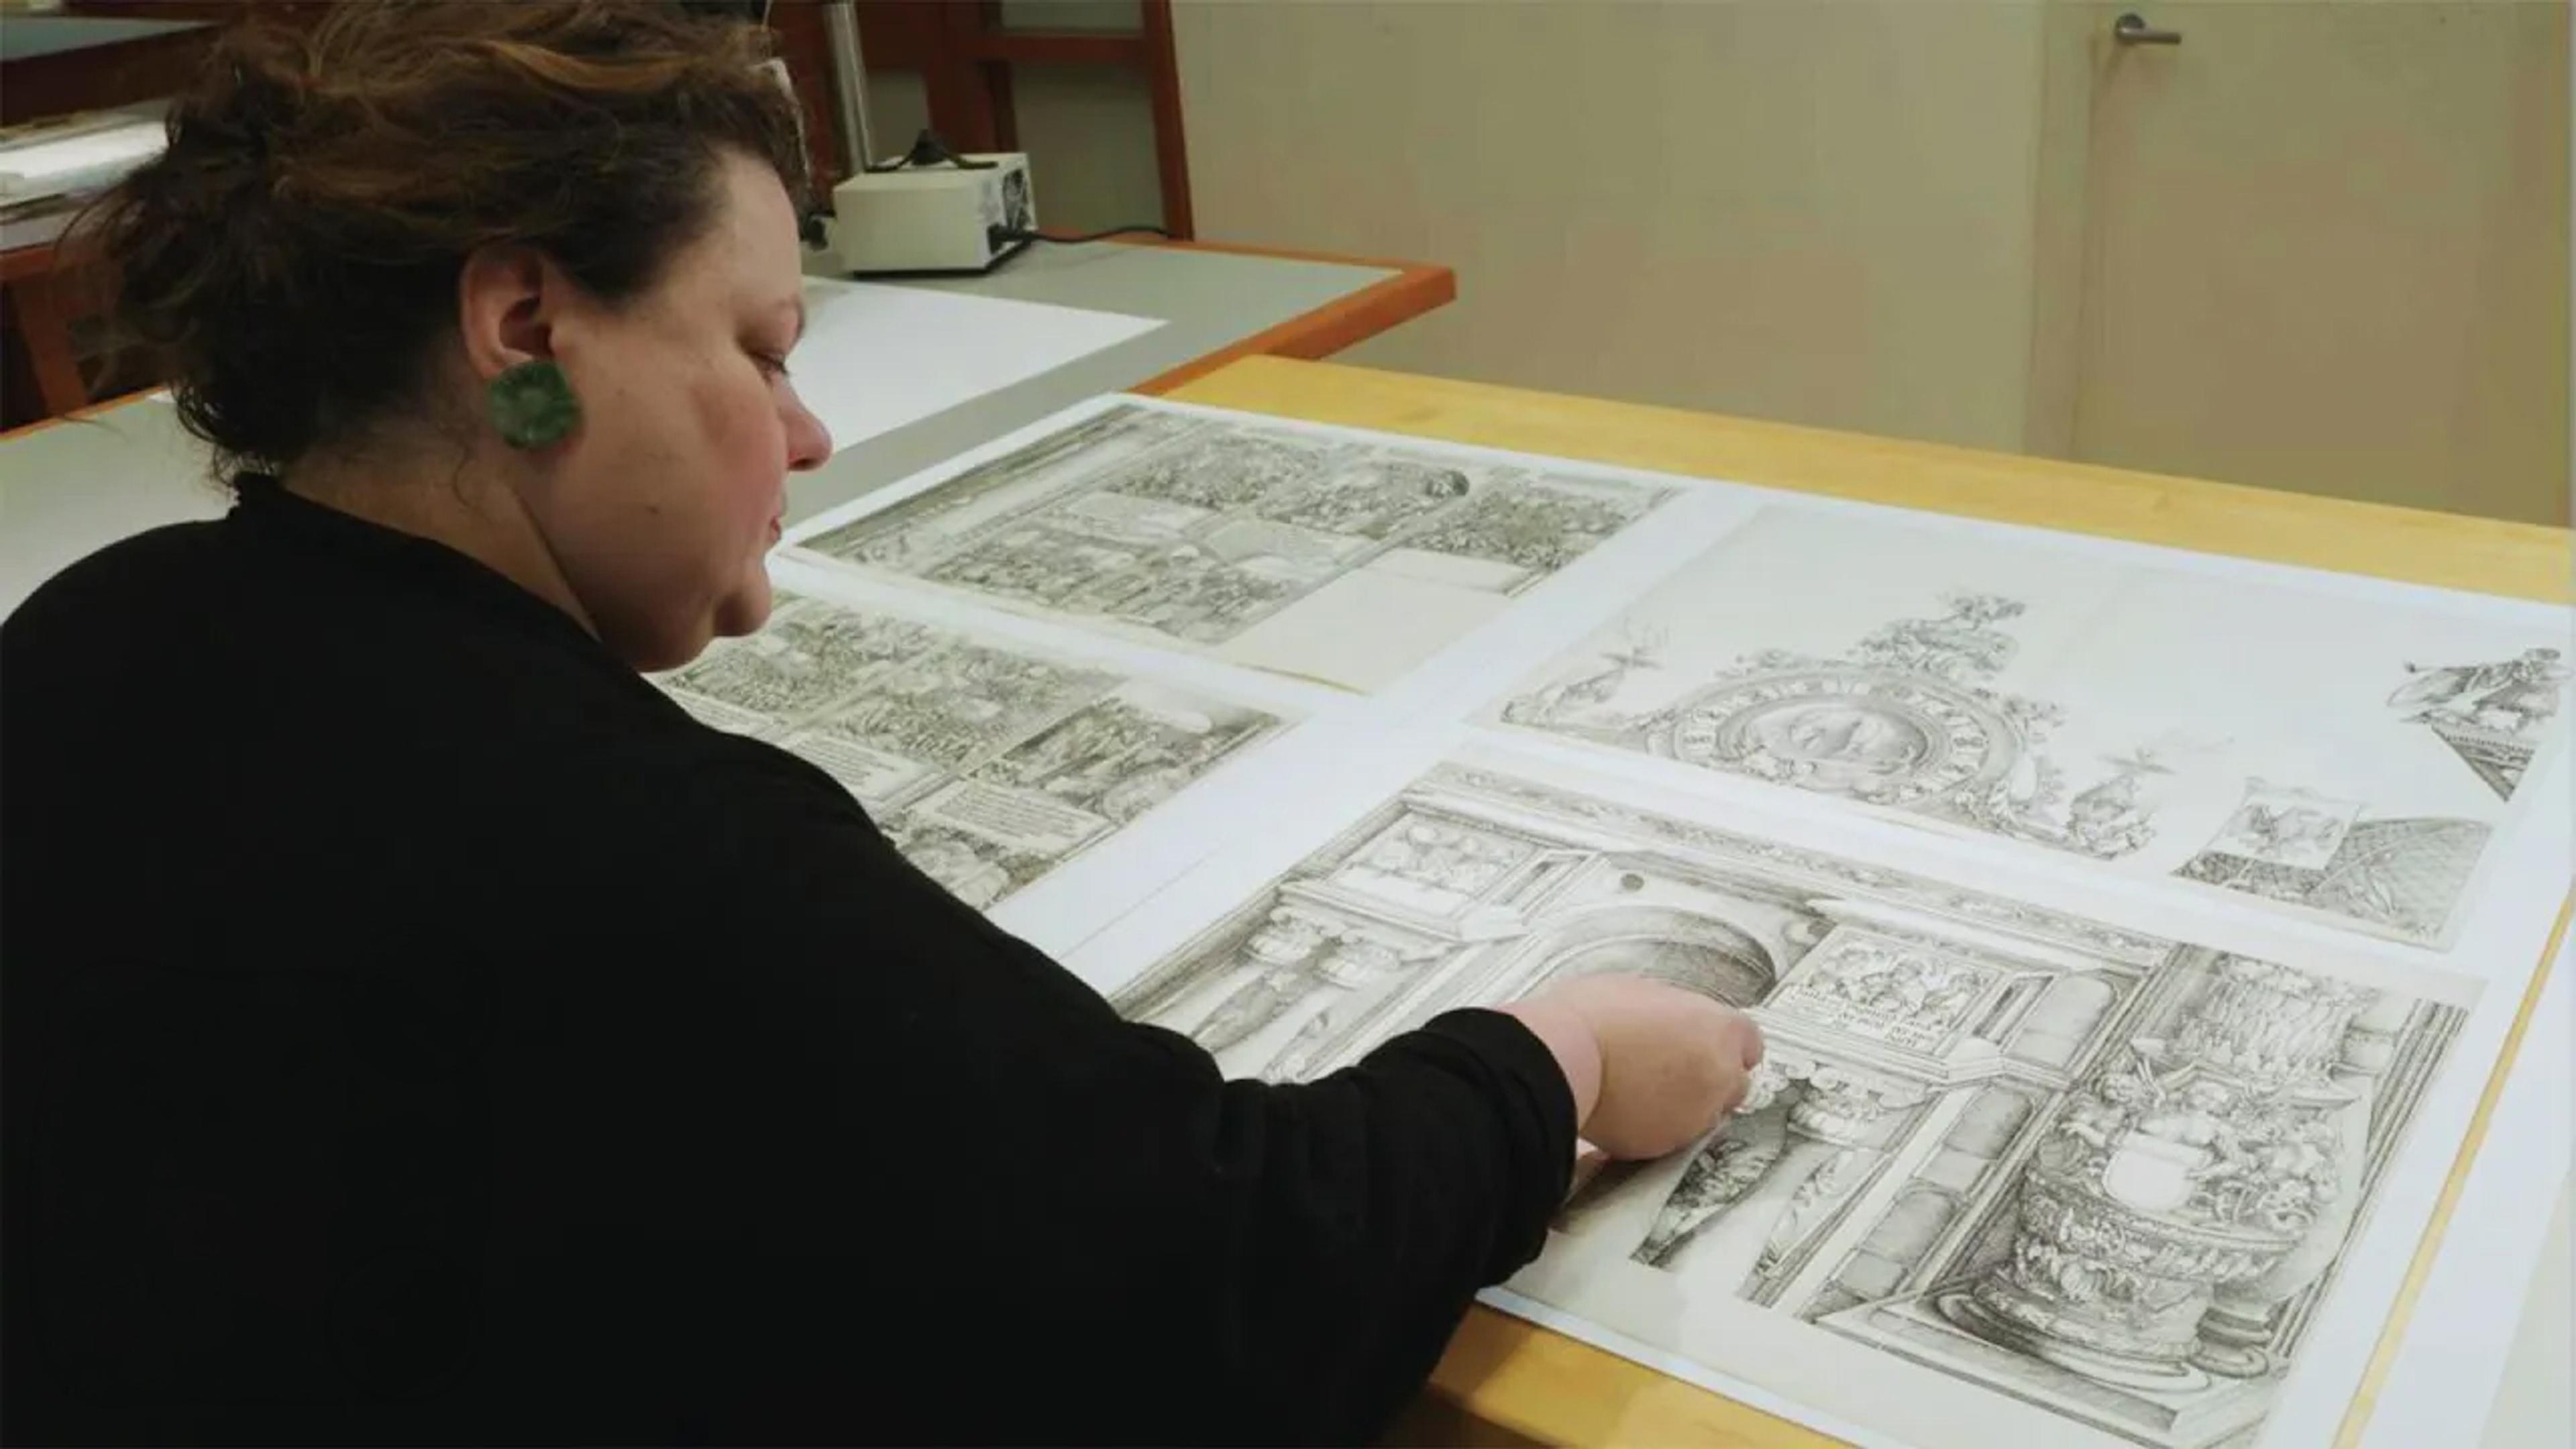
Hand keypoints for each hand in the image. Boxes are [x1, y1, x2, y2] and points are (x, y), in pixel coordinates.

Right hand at [1501, 975, 1764, 1160]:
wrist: (1558, 1061)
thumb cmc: (1592, 1014)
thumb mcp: (1641, 992)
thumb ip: (1675, 1013)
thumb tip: (1673, 1023)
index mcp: (1719, 1030)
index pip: (1750, 1043)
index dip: (1725, 1043)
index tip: (1705, 1043)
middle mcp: (1719, 1077)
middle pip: (1736, 1084)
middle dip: (1713, 1078)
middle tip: (1674, 1068)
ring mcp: (1694, 1117)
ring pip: (1706, 1115)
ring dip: (1686, 1105)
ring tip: (1645, 1090)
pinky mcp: (1665, 1147)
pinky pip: (1671, 1137)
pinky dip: (1656, 1126)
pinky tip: (1627, 1109)